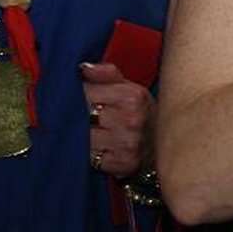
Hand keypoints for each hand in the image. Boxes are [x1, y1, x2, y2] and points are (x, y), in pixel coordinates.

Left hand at [81, 62, 153, 177]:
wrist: (164, 143)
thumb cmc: (141, 112)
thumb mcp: (129, 87)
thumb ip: (106, 74)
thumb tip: (83, 68)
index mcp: (132, 96)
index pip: (86, 92)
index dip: (72, 95)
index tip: (68, 98)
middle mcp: (132, 120)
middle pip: (81, 117)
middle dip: (72, 117)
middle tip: (77, 118)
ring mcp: (129, 144)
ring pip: (83, 138)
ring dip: (78, 137)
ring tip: (86, 133)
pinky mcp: (124, 164)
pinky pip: (91, 158)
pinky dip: (89, 155)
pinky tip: (96, 149)